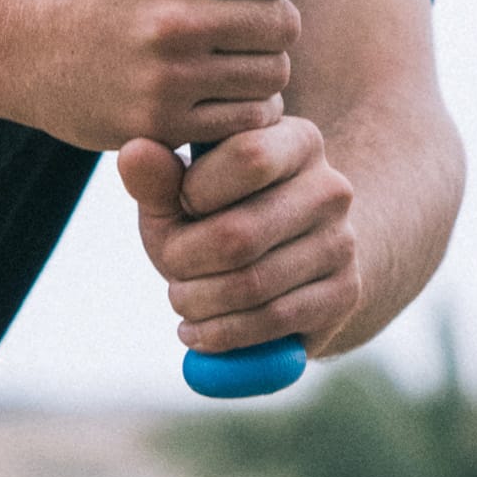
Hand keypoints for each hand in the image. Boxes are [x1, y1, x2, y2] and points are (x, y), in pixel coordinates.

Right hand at [1, 0, 338, 154]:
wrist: (18, 41)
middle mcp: (174, 15)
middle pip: (281, 26)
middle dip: (268, 28)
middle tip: (236, 32)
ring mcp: (166, 76)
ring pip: (268, 78)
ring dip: (259, 73)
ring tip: (227, 64)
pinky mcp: (157, 125)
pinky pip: (240, 124)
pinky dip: (240, 115)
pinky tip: (215, 99)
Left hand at [119, 116, 361, 360]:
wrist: (288, 272)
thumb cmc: (224, 221)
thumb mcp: (185, 197)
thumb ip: (158, 178)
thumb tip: (133, 152)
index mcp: (297, 141)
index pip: (247, 157)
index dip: (195, 193)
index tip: (182, 208)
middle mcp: (330, 188)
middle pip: (240, 234)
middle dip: (186, 264)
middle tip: (171, 272)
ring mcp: (341, 243)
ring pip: (251, 285)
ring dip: (198, 305)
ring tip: (182, 302)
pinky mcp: (343, 294)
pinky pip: (271, 321)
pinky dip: (221, 336)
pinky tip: (198, 333)